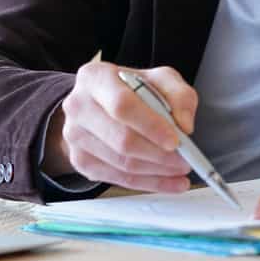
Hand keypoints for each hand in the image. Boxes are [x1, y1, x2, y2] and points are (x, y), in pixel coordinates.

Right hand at [42, 62, 195, 192]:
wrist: (99, 104)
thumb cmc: (130, 89)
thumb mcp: (159, 79)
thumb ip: (179, 95)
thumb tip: (184, 125)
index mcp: (96, 78)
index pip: (123, 105)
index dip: (151, 126)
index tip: (176, 140)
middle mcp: (79, 106)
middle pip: (121, 139)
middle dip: (159, 154)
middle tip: (185, 160)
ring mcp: (74, 136)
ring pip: (121, 163)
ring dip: (157, 171)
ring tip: (180, 169)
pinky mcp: (80, 161)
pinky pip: (118, 179)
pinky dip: (148, 183)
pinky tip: (168, 181)